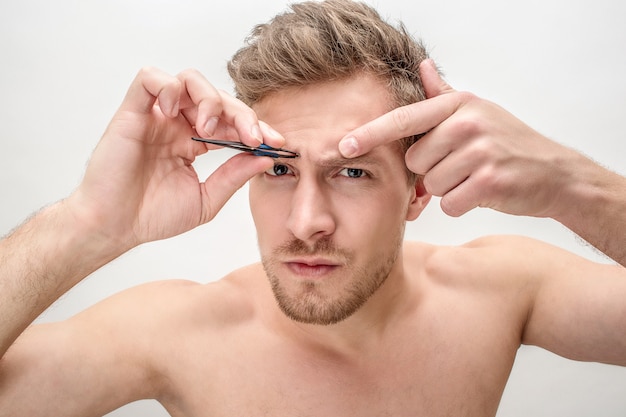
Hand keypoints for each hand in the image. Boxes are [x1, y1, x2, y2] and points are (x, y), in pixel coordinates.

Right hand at [69, 67, 281, 251]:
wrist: (115, 227)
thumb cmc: (152, 215)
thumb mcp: (206, 199)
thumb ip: (234, 176)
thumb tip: (266, 157)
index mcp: (194, 142)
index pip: (232, 121)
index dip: (256, 126)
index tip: (276, 142)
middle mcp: (177, 124)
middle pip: (217, 97)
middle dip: (241, 113)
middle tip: (252, 137)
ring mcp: (156, 116)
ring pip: (188, 80)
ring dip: (208, 98)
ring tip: (209, 128)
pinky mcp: (132, 111)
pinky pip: (149, 78)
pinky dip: (167, 88)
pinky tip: (173, 115)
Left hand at [338, 59, 579, 218]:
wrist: (555, 173)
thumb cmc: (508, 143)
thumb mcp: (478, 112)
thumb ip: (444, 94)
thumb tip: (422, 66)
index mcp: (459, 105)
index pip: (404, 119)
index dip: (370, 134)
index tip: (343, 144)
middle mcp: (467, 123)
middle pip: (415, 162)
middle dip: (430, 172)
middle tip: (459, 166)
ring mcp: (480, 151)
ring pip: (430, 185)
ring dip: (447, 189)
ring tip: (473, 177)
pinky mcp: (489, 181)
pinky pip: (450, 203)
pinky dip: (461, 204)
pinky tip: (481, 192)